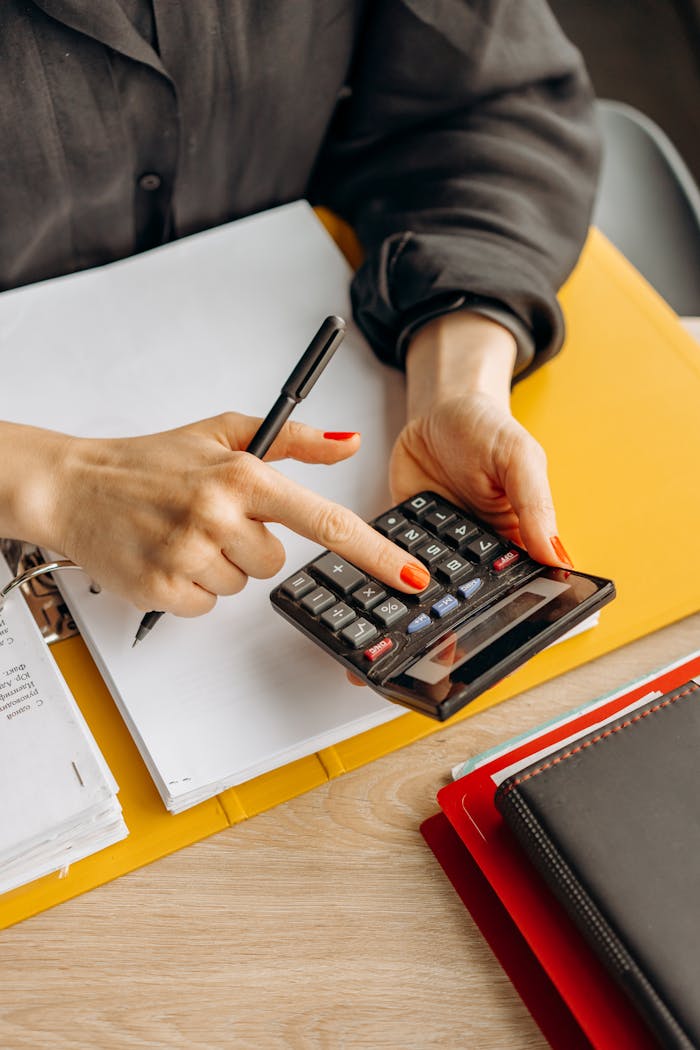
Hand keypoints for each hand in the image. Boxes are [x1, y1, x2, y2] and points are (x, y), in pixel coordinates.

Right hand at [0, 415, 431, 614]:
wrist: (76, 487)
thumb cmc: (150, 462)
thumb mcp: (223, 433)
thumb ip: (294, 439)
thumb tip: (347, 444)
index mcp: (243, 476)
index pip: (325, 521)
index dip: (375, 554)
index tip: (410, 577)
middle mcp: (219, 515)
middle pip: (276, 563)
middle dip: (250, 545)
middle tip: (210, 519)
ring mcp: (189, 554)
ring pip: (242, 585)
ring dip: (220, 566)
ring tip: (183, 533)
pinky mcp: (163, 588)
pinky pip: (208, 604)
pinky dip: (193, 586)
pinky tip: (168, 555)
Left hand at [347, 312, 571, 689]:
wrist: (439, 406)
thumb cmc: (486, 427)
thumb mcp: (519, 457)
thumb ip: (535, 504)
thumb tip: (556, 557)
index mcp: (515, 543)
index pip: (516, 592)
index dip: (502, 623)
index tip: (481, 652)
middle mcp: (476, 556)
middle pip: (464, 605)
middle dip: (443, 634)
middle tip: (424, 661)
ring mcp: (435, 551)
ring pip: (421, 595)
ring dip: (402, 619)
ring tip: (381, 650)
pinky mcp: (400, 539)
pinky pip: (386, 567)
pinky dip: (374, 586)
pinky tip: (359, 608)